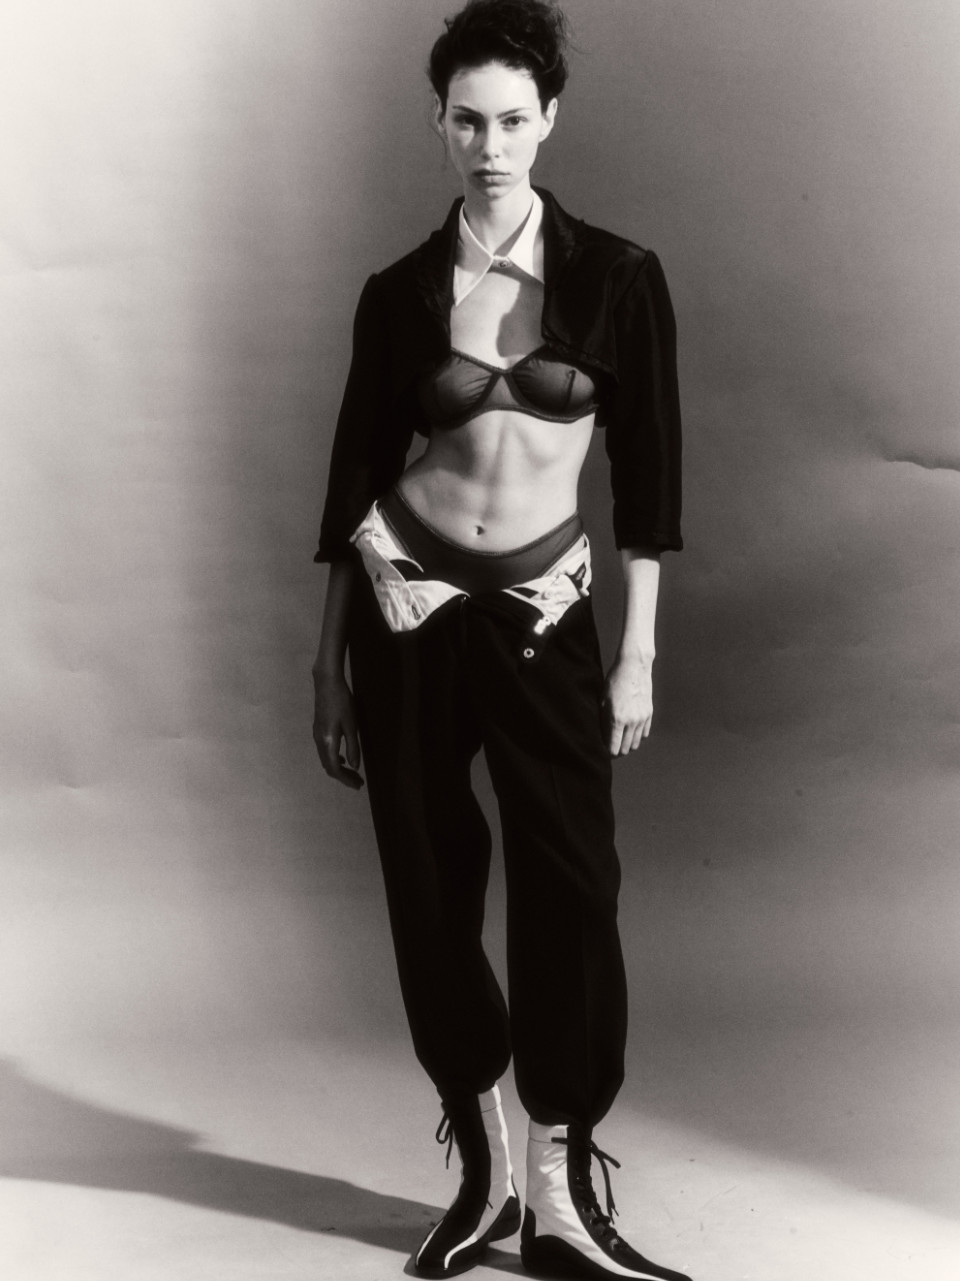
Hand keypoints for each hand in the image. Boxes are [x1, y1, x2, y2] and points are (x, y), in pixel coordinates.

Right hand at [312, 669, 363, 788]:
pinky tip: (344, 758)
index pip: (335, 769)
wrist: (326, 683)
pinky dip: (334, 759)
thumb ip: (353, 747)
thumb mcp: (351, 726)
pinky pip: (324, 752)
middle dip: (343, 777)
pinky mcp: (318, 730)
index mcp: (328, 742)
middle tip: (358, 782)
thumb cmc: (342, 702)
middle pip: (329, 767)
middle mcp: (319, 741)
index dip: (346, 779)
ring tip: (353, 773)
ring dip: (339, 769)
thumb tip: (355, 766)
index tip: (358, 785)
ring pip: (326, 760)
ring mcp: (316, 735)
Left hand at [602, 654, 652, 755]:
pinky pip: (644, 733)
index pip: (613, 747)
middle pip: (626, 748)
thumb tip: (602, 735)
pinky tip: (630, 732)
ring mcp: (642, 718)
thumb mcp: (603, 700)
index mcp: (616, 719)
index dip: (608, 752)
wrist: (634, 667)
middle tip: (611, 748)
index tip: (603, 751)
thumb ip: (603, 719)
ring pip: (636, 743)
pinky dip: (637, 736)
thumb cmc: (614, 681)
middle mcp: (631, 721)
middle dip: (618, 751)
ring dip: (628, 745)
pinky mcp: (649, 714)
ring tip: (620, 742)